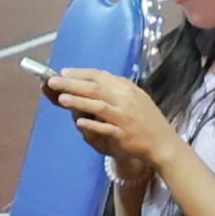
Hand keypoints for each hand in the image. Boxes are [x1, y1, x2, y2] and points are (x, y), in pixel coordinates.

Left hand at [49, 69, 178, 169]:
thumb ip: (114, 89)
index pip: (99, 76)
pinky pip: (105, 128)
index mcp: (126, 88)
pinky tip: (79, 122)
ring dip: (78, 102)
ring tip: (61, 99)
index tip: (63, 73)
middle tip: (52, 82)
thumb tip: (89, 80)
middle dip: (71, 84)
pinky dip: (92, 125)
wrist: (162, 143)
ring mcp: (124, 118)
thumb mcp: (134, 97)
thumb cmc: (145, 119)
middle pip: (94, 88)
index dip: (79, 73)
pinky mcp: (122, 134)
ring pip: (98, 106)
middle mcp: (125, 100)